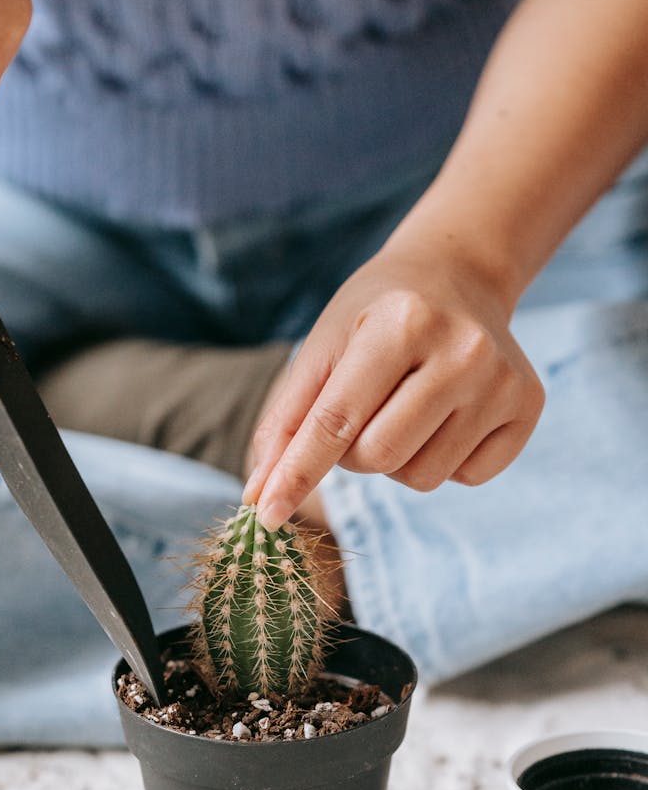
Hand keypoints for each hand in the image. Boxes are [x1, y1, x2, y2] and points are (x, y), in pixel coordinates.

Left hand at [243, 233, 544, 530]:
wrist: (457, 275)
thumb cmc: (376, 314)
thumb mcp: (323, 346)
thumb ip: (287, 420)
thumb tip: (261, 494)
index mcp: (401, 323)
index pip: (337, 421)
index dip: (297, 473)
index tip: (267, 514)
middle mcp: (462, 351)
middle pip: (378, 459)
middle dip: (354, 452)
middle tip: (364, 409)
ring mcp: (502, 381)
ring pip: (421, 477)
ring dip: (397, 459)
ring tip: (404, 407)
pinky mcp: (527, 406)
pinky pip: (466, 477)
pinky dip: (443, 460)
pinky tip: (445, 414)